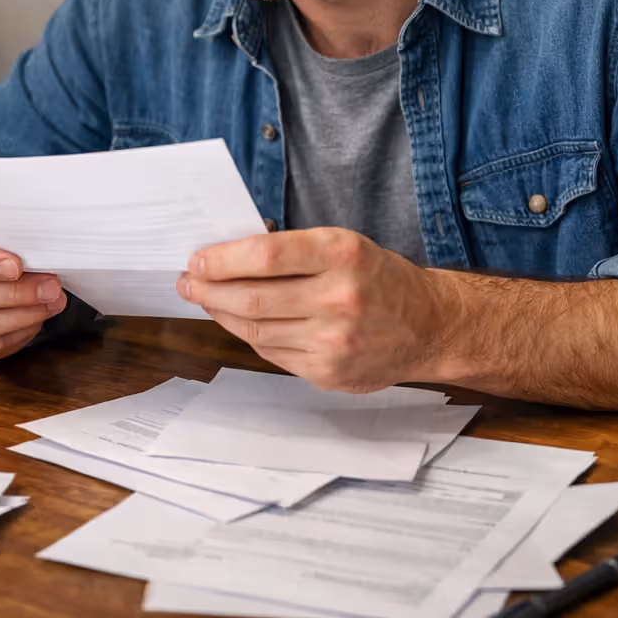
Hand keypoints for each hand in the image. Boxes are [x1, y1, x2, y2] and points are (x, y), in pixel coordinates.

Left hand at [177, 228, 449, 392]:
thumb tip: (227, 257)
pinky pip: (272, 352)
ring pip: (255, 328)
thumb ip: (293, 251)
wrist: (429, 327)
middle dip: (208, 289)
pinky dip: (248, 334)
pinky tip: (237, 321)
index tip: (197, 260)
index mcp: (342, 254)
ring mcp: (334, 341)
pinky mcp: (328, 372)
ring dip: (221, 313)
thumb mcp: (344, 246)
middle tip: (188, 283)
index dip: (222, 259)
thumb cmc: (379, 278)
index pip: (266, 255)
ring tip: (205, 300)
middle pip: (252, 297)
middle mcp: (339, 298)